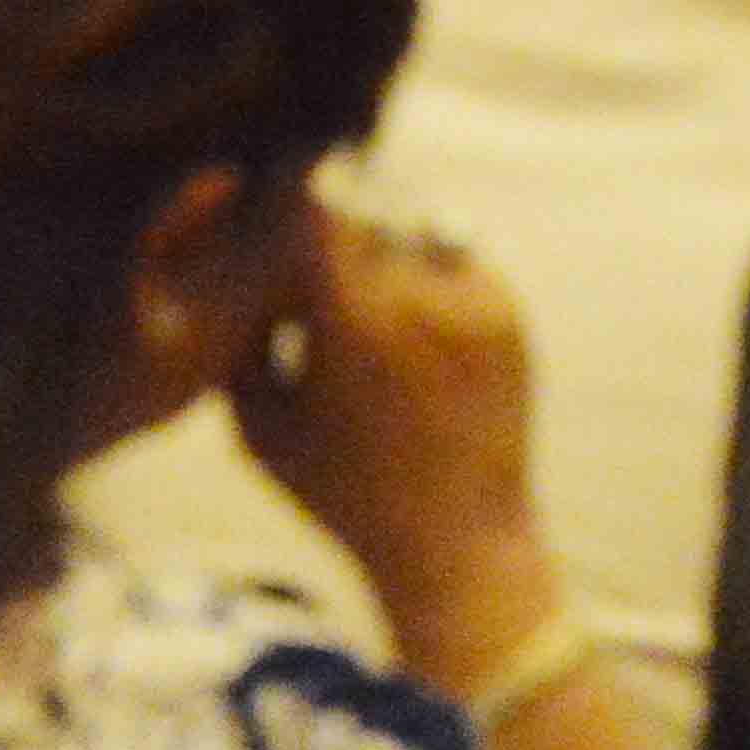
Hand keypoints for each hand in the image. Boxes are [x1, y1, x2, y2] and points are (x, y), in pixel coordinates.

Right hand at [232, 206, 556, 640]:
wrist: (456, 541)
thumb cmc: (340, 491)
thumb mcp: (260, 424)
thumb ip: (241, 338)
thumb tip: (239, 262)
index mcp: (354, 317)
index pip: (314, 208)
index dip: (286, 214)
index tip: (272, 239)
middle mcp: (422, 295)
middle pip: (363, 216)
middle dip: (333, 242)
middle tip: (316, 287)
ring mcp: (475, 301)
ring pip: (413, 230)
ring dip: (383, 256)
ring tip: (366, 313)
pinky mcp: (510, 313)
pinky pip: (456, 261)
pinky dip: (426, 281)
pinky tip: (409, 333)